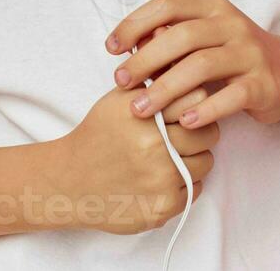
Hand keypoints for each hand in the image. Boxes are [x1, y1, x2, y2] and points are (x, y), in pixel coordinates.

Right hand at [55, 73, 218, 235]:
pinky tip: (164, 177)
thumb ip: (152, 85)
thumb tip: (187, 72)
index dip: (194, 102)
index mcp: (144, 115)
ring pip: (206, 162)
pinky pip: (196, 189)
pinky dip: (185, 183)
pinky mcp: (163, 207)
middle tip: (186, 133)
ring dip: (194, 158)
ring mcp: (160, 180)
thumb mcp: (118, 100)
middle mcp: (154, 146)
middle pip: (208, 133)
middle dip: (200, 130)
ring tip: (173, 156)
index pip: (197, 99)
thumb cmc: (98, 135)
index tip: (187, 108)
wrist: (70, 181)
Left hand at [106, 0, 279, 129]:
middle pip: (182, 35)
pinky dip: (204, 110)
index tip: (112, 47)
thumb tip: (128, 48)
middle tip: (121, 81)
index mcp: (213, 7)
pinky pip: (231, 97)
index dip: (135, 23)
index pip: (167, 5)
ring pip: (202, 66)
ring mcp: (251, 53)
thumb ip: (172, 39)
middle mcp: (232, 24)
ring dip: (166, 88)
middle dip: (146, 59)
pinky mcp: (264, 84)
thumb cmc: (233, 57)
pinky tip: (183, 123)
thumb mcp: (205, 39)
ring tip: (141, 109)